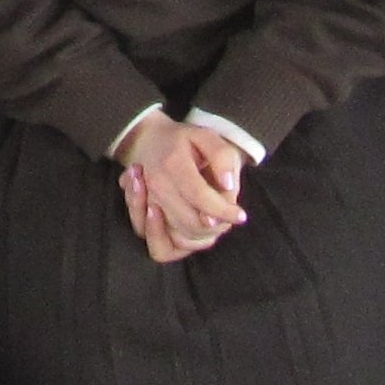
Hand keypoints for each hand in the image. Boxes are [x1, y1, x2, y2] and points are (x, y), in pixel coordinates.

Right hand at [116, 113, 248, 265]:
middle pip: (191, 223)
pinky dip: (183, 244)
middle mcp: (157, 188)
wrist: (147, 142)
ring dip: (203, 234)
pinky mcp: (143, 222)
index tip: (240, 215)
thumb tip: (228, 186)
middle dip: (215, 225)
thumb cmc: (182, 141)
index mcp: (172, 164)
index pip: (200, 197)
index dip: (223, 211)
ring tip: (213, 217)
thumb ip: (222, 157)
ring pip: (180, 237)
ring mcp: (149, 206)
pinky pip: (162, 248)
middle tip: (227, 214)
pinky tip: (195, 229)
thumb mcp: (206, 136)